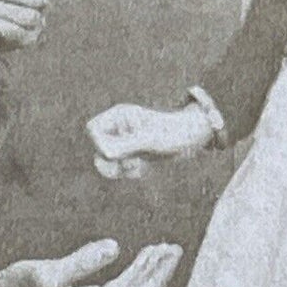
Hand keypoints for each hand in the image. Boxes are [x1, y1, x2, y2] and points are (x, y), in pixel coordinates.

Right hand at [0, 238, 182, 286]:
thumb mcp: (46, 273)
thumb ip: (81, 262)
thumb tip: (115, 247)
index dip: (157, 277)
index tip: (171, 253)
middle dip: (157, 273)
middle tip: (173, 248)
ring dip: (144, 272)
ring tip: (161, 249)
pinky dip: (129, 275)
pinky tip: (137, 260)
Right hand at [87, 103, 212, 179]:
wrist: (193, 138)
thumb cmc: (175, 133)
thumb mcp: (151, 140)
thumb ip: (126, 146)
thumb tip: (105, 156)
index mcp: (120, 115)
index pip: (93, 129)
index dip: (100, 143)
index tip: (117, 152)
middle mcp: (120, 126)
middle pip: (98, 147)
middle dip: (111, 159)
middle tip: (130, 162)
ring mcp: (125, 139)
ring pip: (106, 159)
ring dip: (118, 168)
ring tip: (136, 168)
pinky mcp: (131, 152)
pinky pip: (118, 166)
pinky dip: (126, 172)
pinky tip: (142, 170)